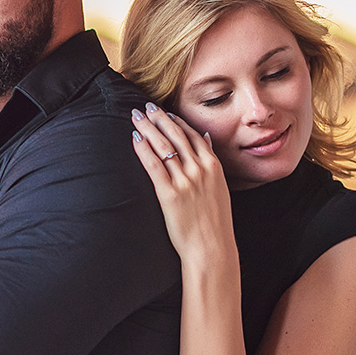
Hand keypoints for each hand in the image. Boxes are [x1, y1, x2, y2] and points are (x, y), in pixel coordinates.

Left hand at [131, 104, 235, 267]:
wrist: (212, 246)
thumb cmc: (215, 221)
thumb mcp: (220, 186)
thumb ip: (211, 161)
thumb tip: (204, 138)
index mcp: (213, 166)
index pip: (191, 135)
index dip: (175, 121)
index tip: (164, 112)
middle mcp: (200, 169)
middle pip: (175, 135)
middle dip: (158, 118)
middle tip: (145, 108)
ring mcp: (185, 180)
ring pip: (163, 146)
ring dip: (148, 128)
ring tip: (136, 117)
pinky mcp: (169, 194)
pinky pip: (153, 165)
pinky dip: (143, 149)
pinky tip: (135, 138)